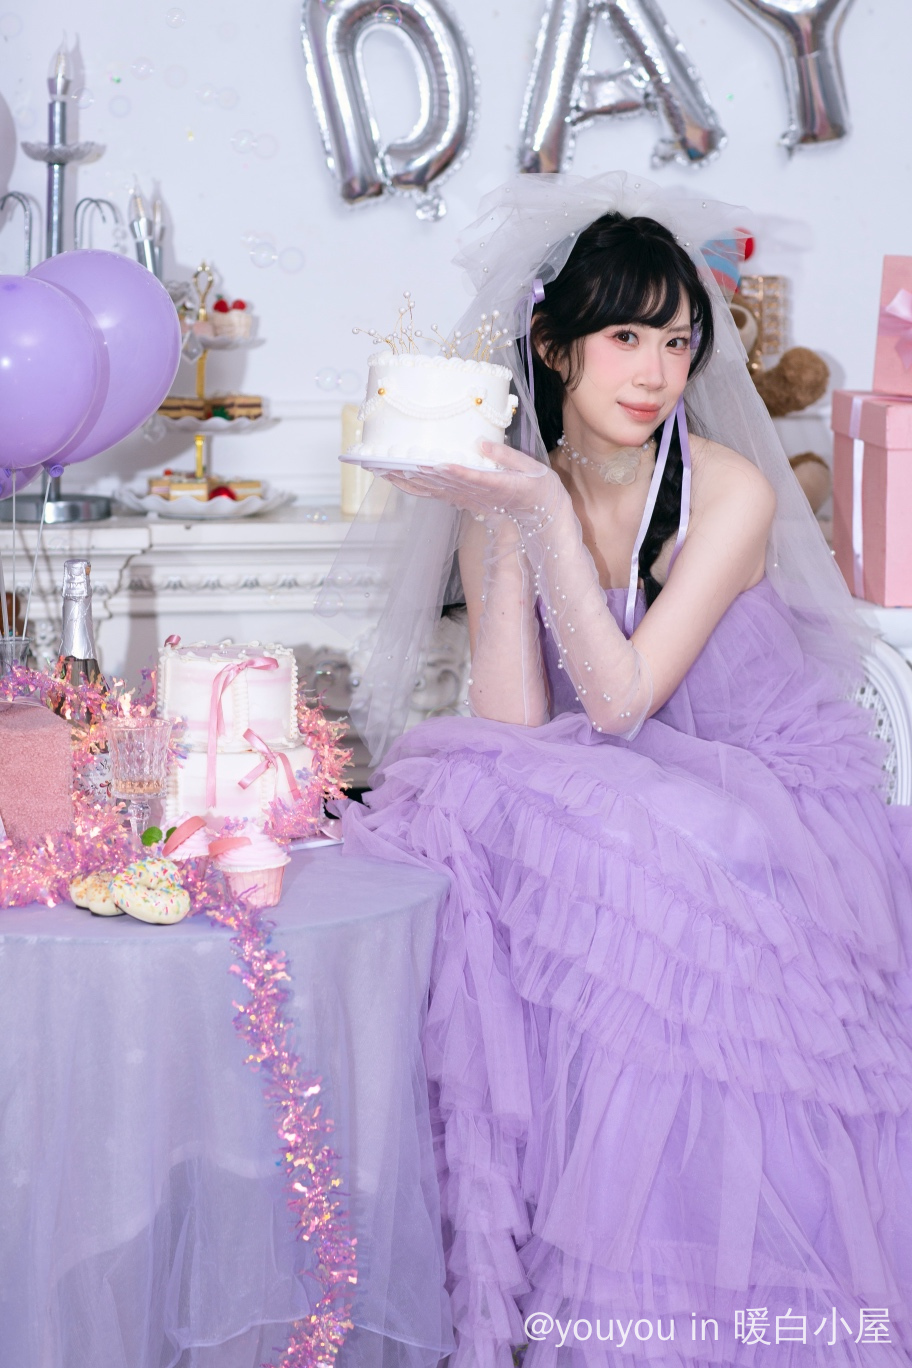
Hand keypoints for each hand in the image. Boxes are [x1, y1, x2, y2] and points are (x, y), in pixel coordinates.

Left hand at [383, 441, 565, 523]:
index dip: (452, 471)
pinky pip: (434, 494)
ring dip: (406, 480)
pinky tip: (398, 478)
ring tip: (382, 469)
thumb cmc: (537, 486)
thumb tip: (480, 443)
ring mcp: (467, 498)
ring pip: (432, 490)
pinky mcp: (463, 499)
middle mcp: (477, 493)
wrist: (540, 513)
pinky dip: (415, 486)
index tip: (434, 464)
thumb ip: (505, 456)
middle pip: (440, 484)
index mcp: (497, 485)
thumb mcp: (530, 468)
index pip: (472, 477)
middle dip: (413, 473)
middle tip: (386, 462)